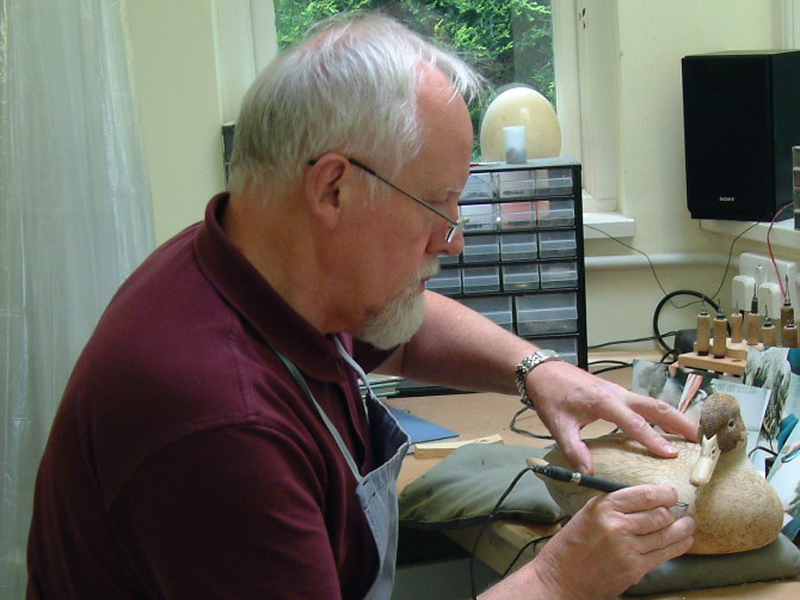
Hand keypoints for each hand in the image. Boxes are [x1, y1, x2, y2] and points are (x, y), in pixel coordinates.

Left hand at [525, 361, 697, 473]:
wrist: (543, 372)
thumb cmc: (551, 397)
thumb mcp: (558, 425)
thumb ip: (574, 449)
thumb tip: (590, 473)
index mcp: (605, 402)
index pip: (635, 423)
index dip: (653, 440)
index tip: (672, 455)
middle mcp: (618, 394)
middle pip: (656, 407)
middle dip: (680, 422)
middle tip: (701, 439)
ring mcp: (620, 391)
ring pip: (654, 403)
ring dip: (675, 417)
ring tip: (695, 433)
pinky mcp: (617, 393)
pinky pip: (645, 403)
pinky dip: (662, 413)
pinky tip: (669, 426)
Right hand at [530, 485, 694, 599]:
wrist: (560, 578)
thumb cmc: (570, 545)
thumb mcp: (587, 513)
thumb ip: (614, 505)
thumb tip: (645, 500)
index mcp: (604, 507)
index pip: (646, 495)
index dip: (665, 493)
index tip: (670, 493)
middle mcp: (618, 526)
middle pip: (660, 514)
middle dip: (673, 511)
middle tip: (677, 510)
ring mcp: (628, 549)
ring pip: (666, 534)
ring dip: (683, 528)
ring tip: (689, 524)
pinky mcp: (635, 569)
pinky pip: (664, 555)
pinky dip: (678, 546)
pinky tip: (684, 540)